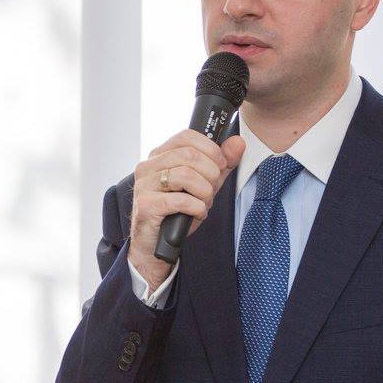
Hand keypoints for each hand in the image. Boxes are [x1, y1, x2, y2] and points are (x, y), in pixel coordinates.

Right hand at [126, 129, 246, 289]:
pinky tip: (196, 214)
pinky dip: (197, 208)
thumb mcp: (204, 184)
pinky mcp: (146, 205)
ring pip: (185, 175)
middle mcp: (147, 166)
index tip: (220, 166)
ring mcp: (144, 185)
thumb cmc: (177, 212)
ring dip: (204, 192)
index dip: (210, 149)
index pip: (187, 136)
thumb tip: (238, 142)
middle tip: (212, 190)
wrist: (155, 246)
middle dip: (211, 174)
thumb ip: (221, 163)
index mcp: (160, 155)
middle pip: (189, 155)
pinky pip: (181, 200)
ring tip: (204, 203)